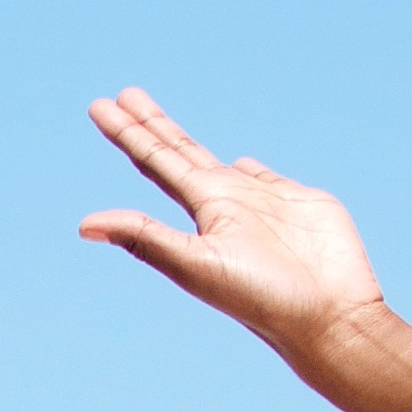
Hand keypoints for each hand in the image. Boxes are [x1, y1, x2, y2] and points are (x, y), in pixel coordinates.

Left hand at [72, 91, 386, 368]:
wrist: (328, 315)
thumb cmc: (261, 296)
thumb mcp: (196, 264)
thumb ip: (145, 239)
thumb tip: (83, 225)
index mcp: (201, 210)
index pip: (154, 161)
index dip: (128, 132)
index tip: (99, 105)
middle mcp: (224, 204)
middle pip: (178, 152)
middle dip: (150, 123)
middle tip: (123, 96)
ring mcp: (261, 202)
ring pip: (216, 162)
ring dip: (189, 145)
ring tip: (167, 129)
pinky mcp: (299, 201)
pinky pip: (265, 178)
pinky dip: (250, 169)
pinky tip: (239, 165)